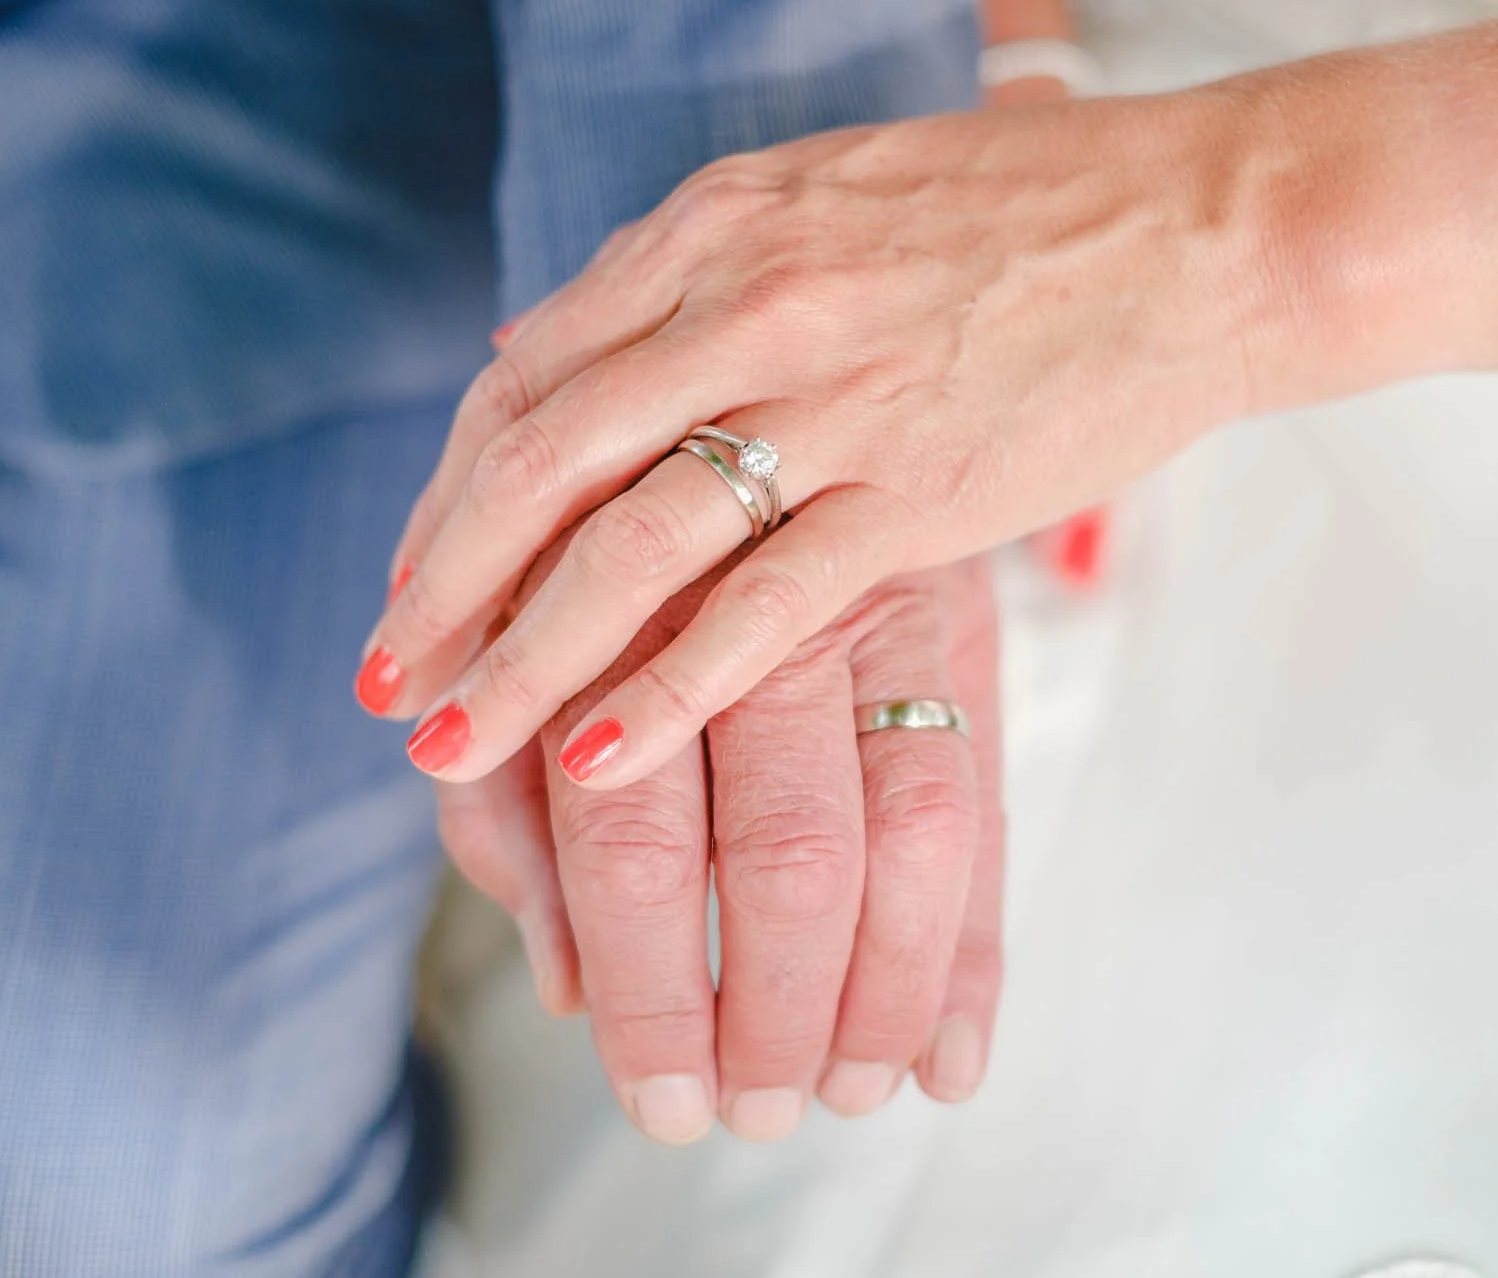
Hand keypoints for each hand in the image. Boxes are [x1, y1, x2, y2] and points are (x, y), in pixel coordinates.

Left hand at [359, 89, 1291, 789]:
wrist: (1202, 227)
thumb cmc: (1026, 209)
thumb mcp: (823, 194)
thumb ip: (681, 273)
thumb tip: (543, 348)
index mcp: (715, 229)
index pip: (528, 376)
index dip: (450, 494)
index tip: (410, 581)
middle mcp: (746, 307)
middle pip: (541, 465)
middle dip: (444, 588)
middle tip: (383, 683)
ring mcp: (828, 403)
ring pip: (627, 548)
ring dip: (519, 659)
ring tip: (445, 748)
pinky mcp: (914, 493)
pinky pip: (760, 607)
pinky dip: (665, 689)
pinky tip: (592, 756)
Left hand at [438, 553, 1006, 1142]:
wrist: (727, 389)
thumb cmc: (586, 558)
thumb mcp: (508, 666)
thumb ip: (508, 815)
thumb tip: (567, 988)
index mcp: (617, 630)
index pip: (640, 843)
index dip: (654, 992)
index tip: (666, 1102)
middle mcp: (754, 613)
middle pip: (789, 848)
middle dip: (777, 1008)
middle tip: (758, 1109)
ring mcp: (877, 610)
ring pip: (915, 826)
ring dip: (886, 991)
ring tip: (847, 1090)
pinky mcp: (960, 621)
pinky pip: (989, 797)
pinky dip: (977, 945)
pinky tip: (951, 1058)